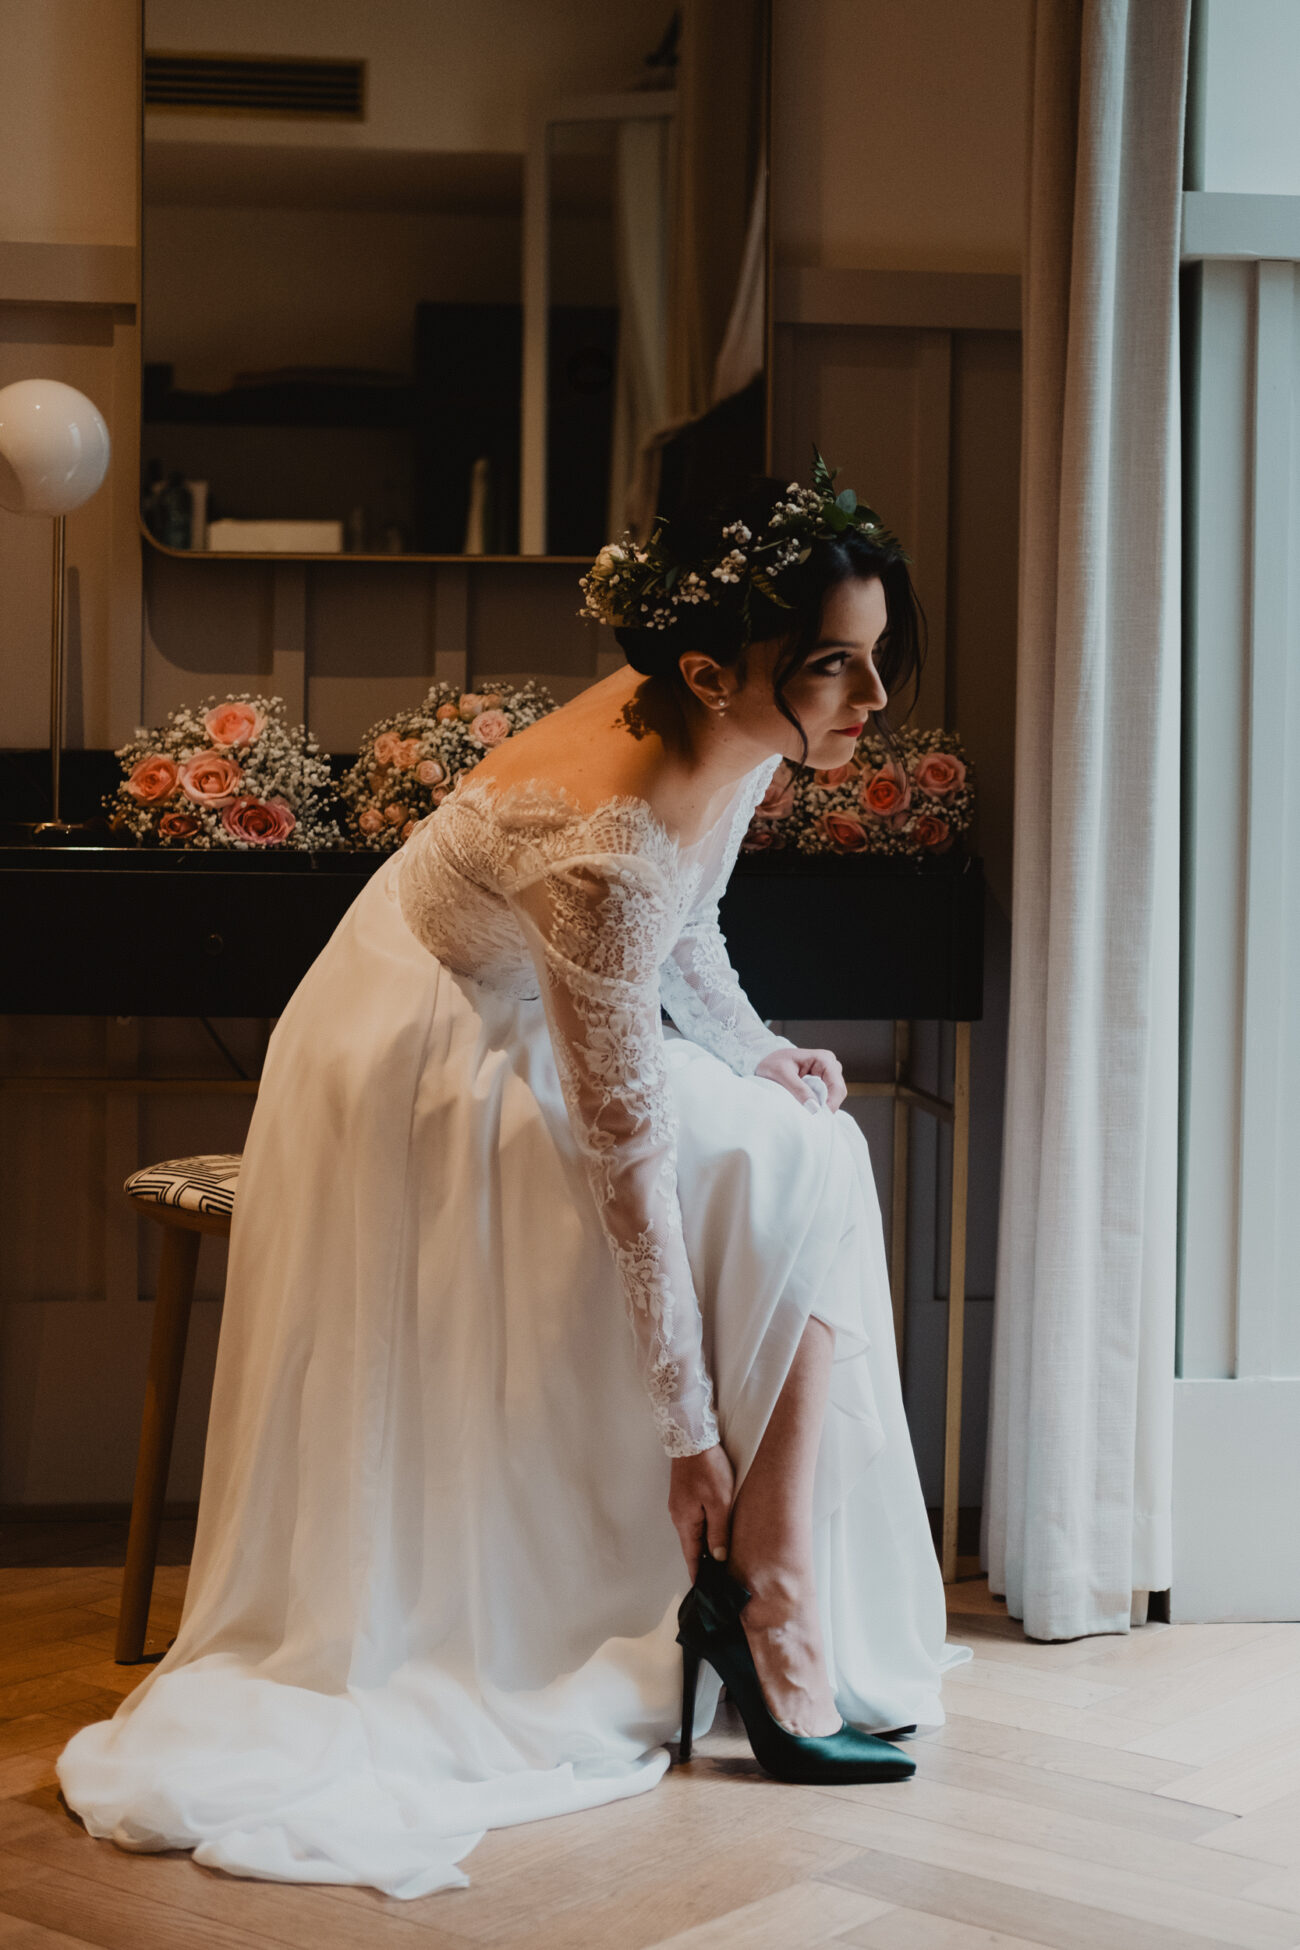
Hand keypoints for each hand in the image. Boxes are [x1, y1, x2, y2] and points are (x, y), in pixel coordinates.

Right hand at [669, 1443, 735, 1574]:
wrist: (692, 1436)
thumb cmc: (708, 1469)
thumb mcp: (719, 1503)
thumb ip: (718, 1531)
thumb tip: (718, 1557)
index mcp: (684, 1521)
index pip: (692, 1556)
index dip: (699, 1573)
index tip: (703, 1591)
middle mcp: (678, 1515)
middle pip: (692, 1545)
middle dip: (704, 1561)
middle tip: (719, 1577)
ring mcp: (680, 1504)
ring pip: (694, 1531)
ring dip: (705, 1544)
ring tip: (721, 1558)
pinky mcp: (685, 1494)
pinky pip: (695, 1518)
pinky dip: (704, 1529)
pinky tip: (716, 1530)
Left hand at [754, 1045, 845, 1112]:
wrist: (765, 1061)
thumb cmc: (772, 1063)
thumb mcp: (781, 1074)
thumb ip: (798, 1089)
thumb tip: (815, 1107)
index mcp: (824, 1059)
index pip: (837, 1087)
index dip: (830, 1104)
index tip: (817, 1117)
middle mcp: (830, 1066)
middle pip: (837, 1093)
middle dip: (825, 1106)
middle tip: (809, 1116)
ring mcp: (828, 1076)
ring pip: (833, 1098)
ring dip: (820, 1107)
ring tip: (804, 1109)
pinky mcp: (823, 1084)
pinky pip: (825, 1099)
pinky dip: (816, 1105)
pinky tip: (805, 1107)